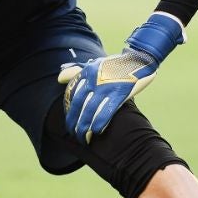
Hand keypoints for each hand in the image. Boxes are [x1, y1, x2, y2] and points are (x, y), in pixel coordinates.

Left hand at [57, 12, 184, 143]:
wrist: (140, 59)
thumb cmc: (116, 64)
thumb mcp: (94, 63)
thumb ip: (76, 70)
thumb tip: (58, 78)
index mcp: (87, 71)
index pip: (72, 94)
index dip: (69, 110)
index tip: (70, 121)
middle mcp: (94, 79)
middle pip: (78, 105)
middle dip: (74, 122)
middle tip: (73, 134)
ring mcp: (106, 86)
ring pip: (89, 111)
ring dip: (84, 127)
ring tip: (83, 138)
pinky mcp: (119, 93)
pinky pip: (105, 111)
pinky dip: (99, 123)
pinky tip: (96, 132)